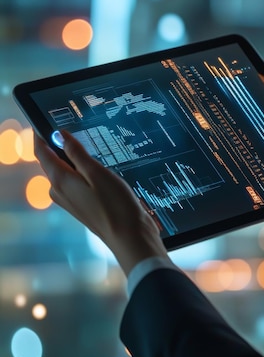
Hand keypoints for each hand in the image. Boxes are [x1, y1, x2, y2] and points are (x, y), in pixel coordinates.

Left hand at [34, 131, 167, 275]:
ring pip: (64, 173)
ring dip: (73, 160)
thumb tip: (60, 135)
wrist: (129, 237)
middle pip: (51, 162)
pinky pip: (75, 183)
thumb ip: (76, 153)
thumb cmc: (115, 205)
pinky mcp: (81, 206)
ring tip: (89, 145)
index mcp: (60, 180)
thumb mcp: (96, 173)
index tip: (47, 119)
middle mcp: (59, 191)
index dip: (41, 134)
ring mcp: (70, 201)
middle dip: (58, 145)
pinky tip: (97, 169)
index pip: (41, 151)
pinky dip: (81, 172)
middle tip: (74, 128)